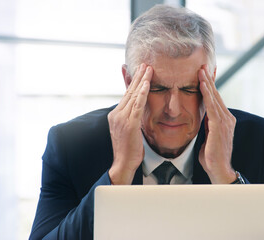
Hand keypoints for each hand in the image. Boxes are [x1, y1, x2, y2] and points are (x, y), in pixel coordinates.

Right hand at [108, 64, 152, 184]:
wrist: (123, 164)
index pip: (126, 95)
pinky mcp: (129, 124)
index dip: (134, 82)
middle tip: (145, 63)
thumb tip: (137, 111)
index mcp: (115, 115)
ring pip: (133, 95)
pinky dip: (142, 93)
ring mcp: (121, 119)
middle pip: (129, 91)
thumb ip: (131, 118)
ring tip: (148, 68)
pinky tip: (147, 83)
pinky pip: (137, 105)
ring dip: (141, 80)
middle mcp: (116, 114)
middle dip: (138, 76)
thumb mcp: (129, 131)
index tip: (140, 71)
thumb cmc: (129, 150)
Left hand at [198, 65, 236, 183]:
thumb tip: (203, 116)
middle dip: (208, 80)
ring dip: (207, 83)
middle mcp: (227, 118)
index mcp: (225, 120)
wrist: (219, 170)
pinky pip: (212, 106)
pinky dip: (207, 94)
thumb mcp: (208, 136)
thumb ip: (207, 125)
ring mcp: (225, 122)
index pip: (216, 100)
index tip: (204, 74)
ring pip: (214, 98)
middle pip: (216, 95)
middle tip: (202, 66)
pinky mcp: (219, 126)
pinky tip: (202, 85)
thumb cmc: (212, 156)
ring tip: (201, 71)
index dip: (210, 86)